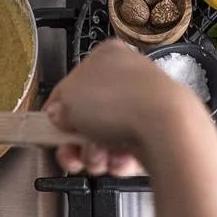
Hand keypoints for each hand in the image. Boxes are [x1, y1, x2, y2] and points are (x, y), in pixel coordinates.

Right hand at [45, 38, 206, 176]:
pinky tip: (119, 161)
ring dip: (95, 153)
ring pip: (106, 136)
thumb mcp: (68, 100)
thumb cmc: (119, 102)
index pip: (71, 84)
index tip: (50, 130)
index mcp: (107, 55)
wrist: (166, 128)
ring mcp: (145, 104)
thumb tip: (58, 117)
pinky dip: (119, 160)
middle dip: (78, 141)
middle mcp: (129, 75)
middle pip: (89, 116)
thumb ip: (57, 108)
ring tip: (99, 158)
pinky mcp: (158, 131)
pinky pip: (128, 150)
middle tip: (72, 153)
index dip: (58, 111)